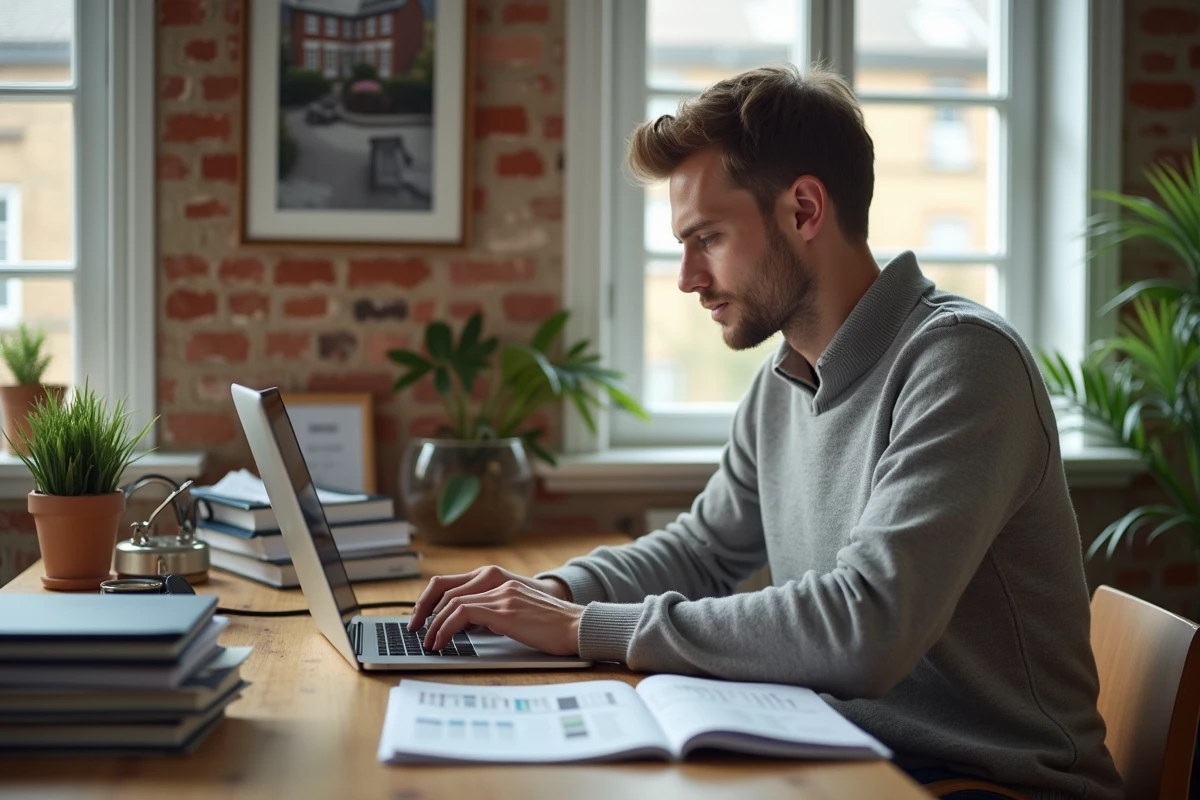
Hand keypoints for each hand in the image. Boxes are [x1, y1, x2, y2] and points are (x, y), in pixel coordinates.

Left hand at [422, 579, 584, 654]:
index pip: (455, 583)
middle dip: (425, 611)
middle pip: (446, 588)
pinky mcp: (504, 610)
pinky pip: (462, 614)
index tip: (423, 618)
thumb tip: (470, 627)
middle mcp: (498, 582)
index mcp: (500, 581)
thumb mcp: (519, 615)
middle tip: (416, 631)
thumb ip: (496, 613)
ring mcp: (501, 594)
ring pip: (451, 602)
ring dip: (434, 624)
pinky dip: (446, 629)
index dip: (433, 600)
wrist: (579, 627)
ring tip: (429, 643)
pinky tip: (442, 643)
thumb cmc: (554, 628)